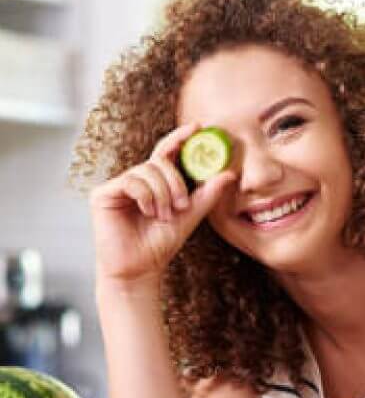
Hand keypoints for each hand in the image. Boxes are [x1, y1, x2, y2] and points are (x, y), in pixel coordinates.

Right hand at [90, 122, 235, 289]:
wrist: (140, 269)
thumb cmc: (160, 245)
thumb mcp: (190, 216)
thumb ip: (207, 194)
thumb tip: (229, 173)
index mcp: (155, 183)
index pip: (167, 153)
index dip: (180, 138)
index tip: (197, 127)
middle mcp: (136, 180)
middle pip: (160, 161)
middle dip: (175, 182)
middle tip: (181, 206)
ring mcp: (119, 186)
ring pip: (147, 171)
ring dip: (162, 194)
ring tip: (163, 216)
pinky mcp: (103, 193)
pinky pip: (131, 181)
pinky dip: (146, 195)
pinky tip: (148, 212)